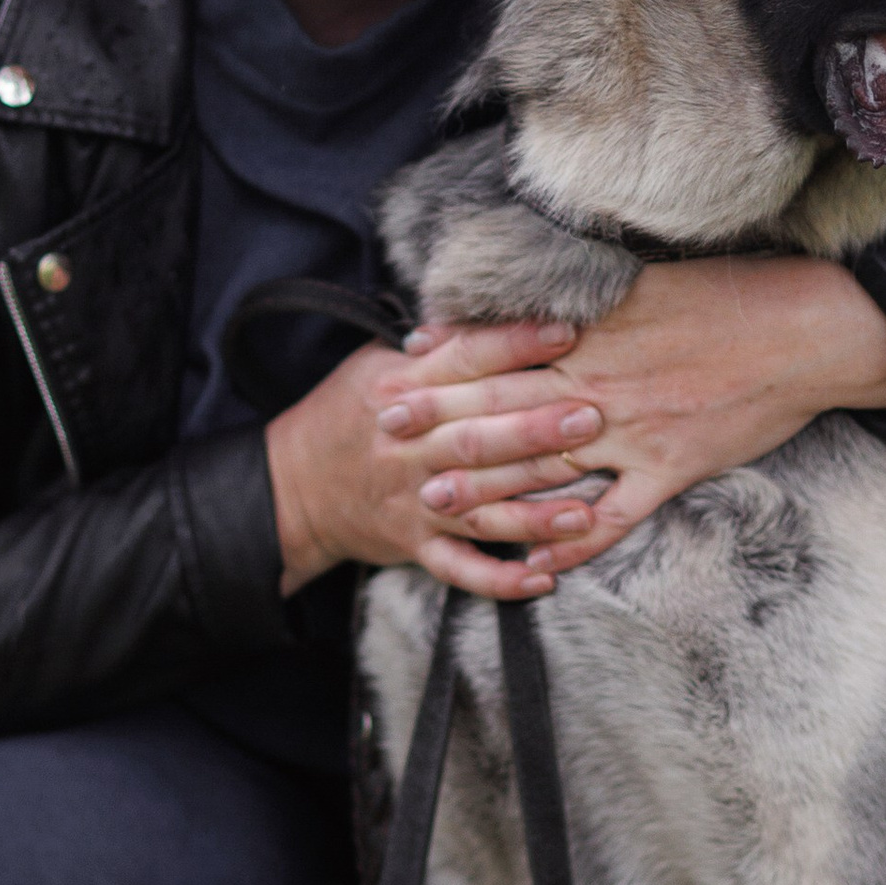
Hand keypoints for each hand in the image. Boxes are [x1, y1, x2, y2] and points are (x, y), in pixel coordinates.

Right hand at [265, 319, 608, 601]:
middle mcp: (408, 447)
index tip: (567, 333)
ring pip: (480, 507)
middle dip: (535, 430)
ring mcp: (413, 501)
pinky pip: (460, 568)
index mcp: (400, 391)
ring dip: (533, 513)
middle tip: (592, 418)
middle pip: (477, 437)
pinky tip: (543, 581)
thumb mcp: (375, 364)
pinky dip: (499, 580)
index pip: (463, 362)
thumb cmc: (348, 415)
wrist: (293, 487)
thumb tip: (485, 303)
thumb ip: (432, 344)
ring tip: (586, 510)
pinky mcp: (415, 544)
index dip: (514, 346)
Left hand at [375, 256, 885, 580]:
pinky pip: (613, 517)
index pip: (503, 348)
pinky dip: (573, 543)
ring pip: (546, 466)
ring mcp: (634, 432)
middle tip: (385, 440)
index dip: (447, 361)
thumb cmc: (732, 297)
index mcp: (594, 331)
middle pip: (505, 408)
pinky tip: (536, 565)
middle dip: (441, 425)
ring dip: (487, 488)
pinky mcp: (670, 469)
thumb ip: (588, 295)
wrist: (807, 329)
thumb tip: (538, 299)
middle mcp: (601, 384)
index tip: (398, 368)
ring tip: (433, 505)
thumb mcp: (649, 281)